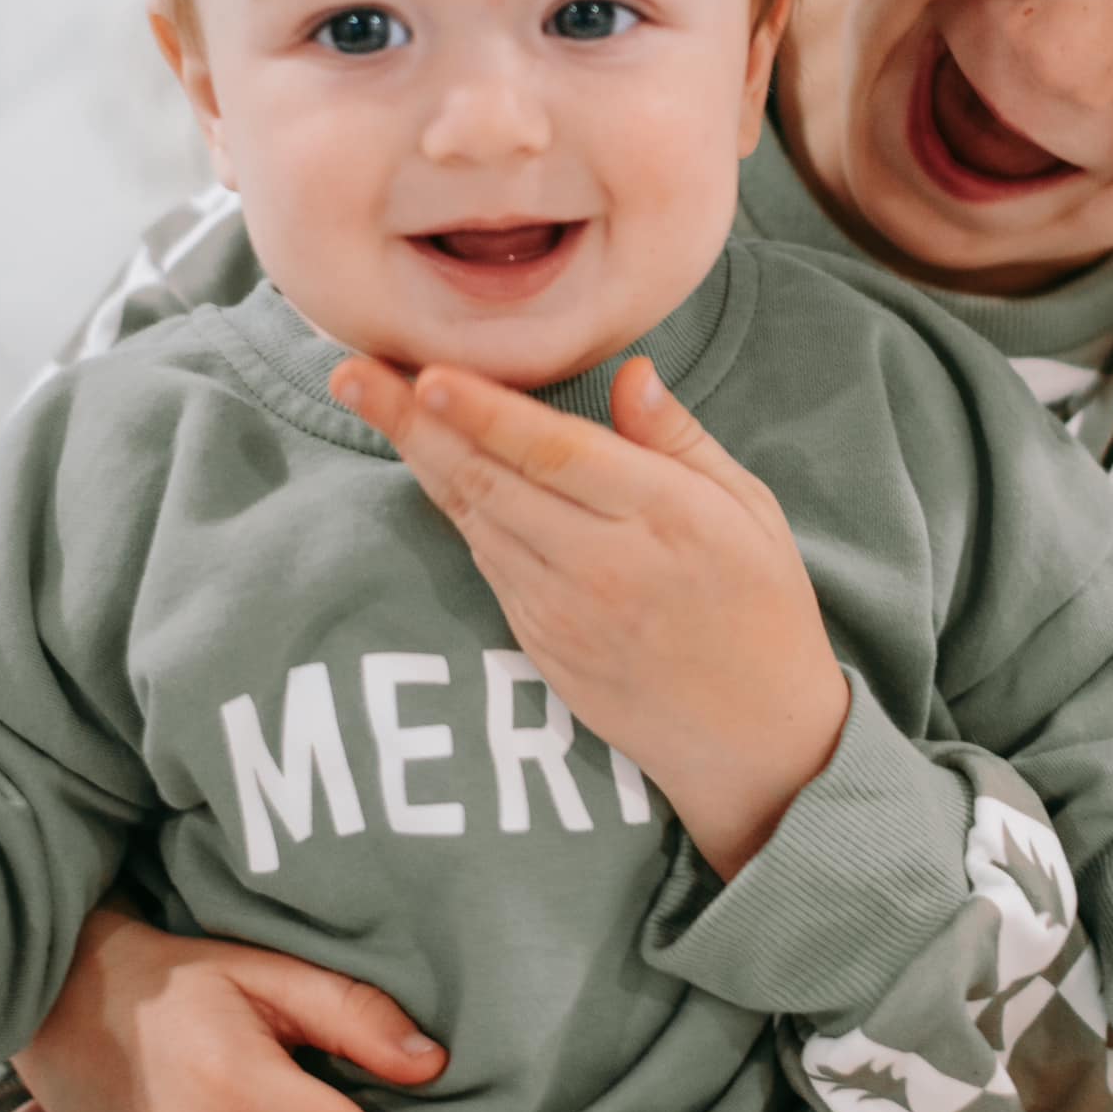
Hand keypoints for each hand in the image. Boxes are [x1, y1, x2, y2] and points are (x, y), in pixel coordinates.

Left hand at [331, 354, 849, 878]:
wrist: (755, 742)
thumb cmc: (763, 607)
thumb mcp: (749, 510)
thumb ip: (681, 440)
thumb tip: (632, 371)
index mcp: (667, 519)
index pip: (557, 455)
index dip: (488, 414)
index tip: (430, 375)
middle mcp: (606, 564)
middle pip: (492, 480)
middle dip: (413, 421)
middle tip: (350, 369)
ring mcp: (564, 610)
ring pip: (474, 516)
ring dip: (416, 454)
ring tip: (365, 397)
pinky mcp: (539, 642)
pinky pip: (484, 558)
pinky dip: (449, 503)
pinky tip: (422, 459)